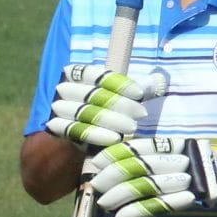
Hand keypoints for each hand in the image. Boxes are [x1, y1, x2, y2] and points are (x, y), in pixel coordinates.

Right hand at [45, 66, 165, 148]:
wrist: (78, 142)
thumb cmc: (108, 113)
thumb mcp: (122, 97)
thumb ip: (137, 88)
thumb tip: (159, 79)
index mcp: (77, 74)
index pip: (96, 74)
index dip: (117, 82)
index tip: (139, 94)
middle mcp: (64, 88)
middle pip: (92, 94)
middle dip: (119, 104)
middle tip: (142, 114)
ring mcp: (59, 109)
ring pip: (85, 113)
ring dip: (110, 120)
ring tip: (132, 128)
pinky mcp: (57, 128)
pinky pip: (75, 130)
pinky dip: (96, 134)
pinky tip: (115, 139)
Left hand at [86, 137, 216, 216]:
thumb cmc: (193, 162)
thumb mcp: (174, 150)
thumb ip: (150, 153)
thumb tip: (114, 159)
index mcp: (171, 144)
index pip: (139, 147)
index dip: (115, 153)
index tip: (97, 161)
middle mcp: (176, 159)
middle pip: (140, 166)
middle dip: (114, 175)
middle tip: (96, 185)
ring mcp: (184, 179)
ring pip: (146, 185)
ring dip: (121, 195)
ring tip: (104, 203)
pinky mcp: (187, 198)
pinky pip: (159, 205)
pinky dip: (138, 211)